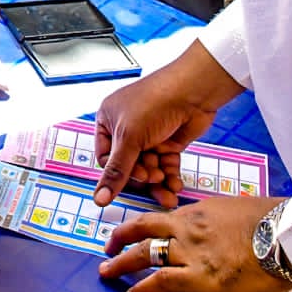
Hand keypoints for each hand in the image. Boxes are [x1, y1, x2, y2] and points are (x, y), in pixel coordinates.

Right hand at [93, 67, 220, 208]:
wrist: (193, 91)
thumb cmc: (154, 104)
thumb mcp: (129, 138)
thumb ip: (116, 172)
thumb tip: (98, 199)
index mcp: (108, 121)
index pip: (106, 158)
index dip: (119, 172)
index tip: (136, 177)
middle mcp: (127, 129)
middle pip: (128, 166)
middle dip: (142, 177)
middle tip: (154, 178)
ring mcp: (148, 136)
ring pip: (148, 169)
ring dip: (158, 183)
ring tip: (169, 194)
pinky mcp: (168, 142)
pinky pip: (164, 166)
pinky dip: (170, 177)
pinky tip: (176, 186)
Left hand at [99, 197, 291, 291]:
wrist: (286, 235)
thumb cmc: (273, 223)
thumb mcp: (240, 212)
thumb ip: (221, 223)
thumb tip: (221, 234)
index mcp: (200, 211)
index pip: (163, 217)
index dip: (144, 225)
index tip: (134, 230)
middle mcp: (189, 227)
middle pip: (143, 228)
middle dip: (121, 237)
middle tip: (108, 245)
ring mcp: (191, 252)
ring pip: (145, 253)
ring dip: (121, 263)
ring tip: (107, 271)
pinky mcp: (199, 278)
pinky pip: (160, 282)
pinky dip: (142, 290)